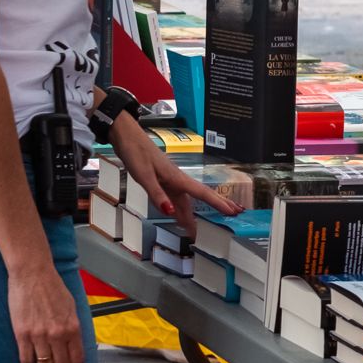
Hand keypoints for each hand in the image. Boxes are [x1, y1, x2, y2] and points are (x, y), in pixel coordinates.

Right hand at [8, 258, 82, 362]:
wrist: (33, 276)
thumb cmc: (53, 289)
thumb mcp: (72, 308)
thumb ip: (73, 328)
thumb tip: (74, 346)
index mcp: (73, 327)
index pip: (77, 359)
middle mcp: (58, 334)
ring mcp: (39, 336)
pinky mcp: (23, 334)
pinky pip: (27, 359)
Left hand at [110, 116, 241, 235]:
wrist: (127, 138)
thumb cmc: (137, 154)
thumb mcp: (145, 176)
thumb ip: (157, 195)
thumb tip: (170, 212)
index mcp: (177, 179)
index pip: (203, 193)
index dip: (218, 203)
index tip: (232, 212)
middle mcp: (178, 181)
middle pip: (201, 196)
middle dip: (218, 205)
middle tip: (235, 213)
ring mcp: (170, 181)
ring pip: (188, 200)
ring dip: (197, 212)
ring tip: (207, 224)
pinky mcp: (161, 181)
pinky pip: (175, 199)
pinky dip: (180, 210)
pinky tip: (179, 216)